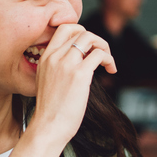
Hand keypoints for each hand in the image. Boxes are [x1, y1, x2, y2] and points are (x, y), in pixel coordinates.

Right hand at [26, 24, 116, 146]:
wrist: (48, 127)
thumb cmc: (51, 111)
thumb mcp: (47, 81)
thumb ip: (58, 68)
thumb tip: (81, 61)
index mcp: (45, 57)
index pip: (64, 28)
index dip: (81, 32)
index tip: (89, 47)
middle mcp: (54, 57)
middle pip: (79, 31)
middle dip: (95, 39)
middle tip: (101, 54)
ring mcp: (66, 64)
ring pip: (90, 38)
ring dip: (104, 46)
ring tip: (107, 62)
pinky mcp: (80, 75)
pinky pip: (99, 54)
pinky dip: (109, 59)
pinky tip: (111, 70)